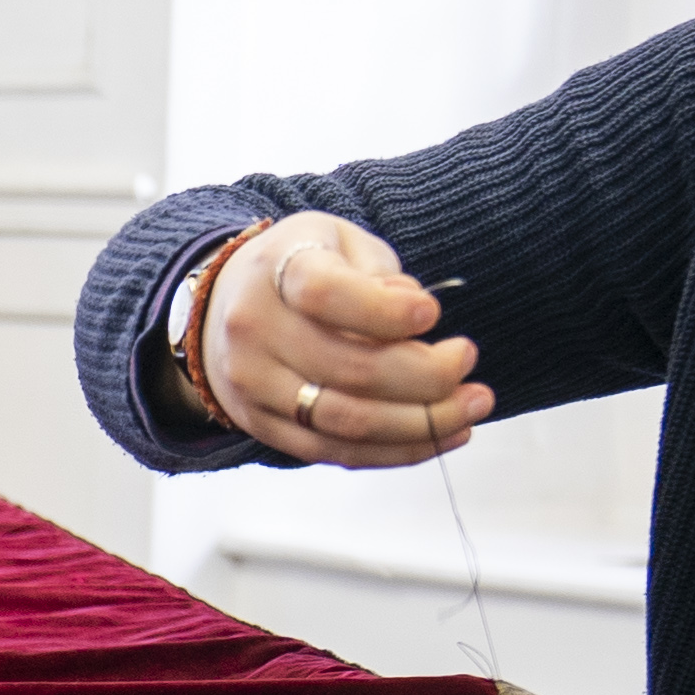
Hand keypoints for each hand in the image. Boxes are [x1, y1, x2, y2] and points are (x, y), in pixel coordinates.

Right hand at [189, 210, 489, 465]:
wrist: (224, 307)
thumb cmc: (299, 270)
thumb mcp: (339, 241)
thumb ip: (379, 273)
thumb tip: (413, 312)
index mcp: (276, 272)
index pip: (325, 295)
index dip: (385, 311)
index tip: (432, 314)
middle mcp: (255, 331)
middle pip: (349, 369)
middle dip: (426, 376)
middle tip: (468, 363)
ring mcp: (255, 386)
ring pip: (347, 422)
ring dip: (422, 424)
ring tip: (470, 408)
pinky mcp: (264, 427)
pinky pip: (337, 452)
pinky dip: (397, 450)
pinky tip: (441, 434)